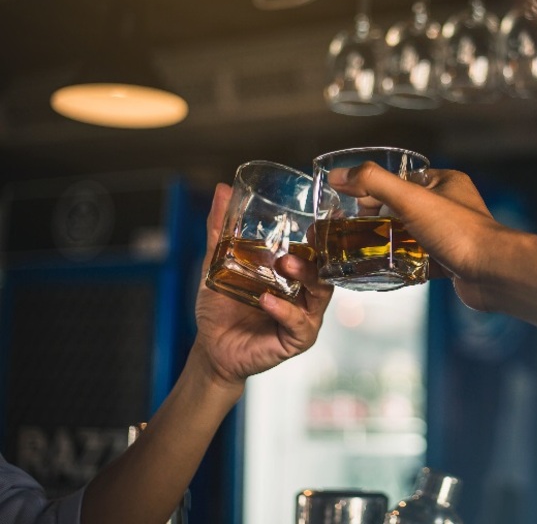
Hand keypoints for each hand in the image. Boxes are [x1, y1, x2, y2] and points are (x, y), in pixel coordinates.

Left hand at [193, 184, 333, 389]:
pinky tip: (267, 300)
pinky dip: (284, 310)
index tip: (326, 216)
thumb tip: (223, 190)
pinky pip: (298, 323)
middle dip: (316, 255)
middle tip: (301, 240)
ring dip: (305, 276)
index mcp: (295, 274)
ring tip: (285, 264)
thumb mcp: (218, 264)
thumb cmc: (222, 307)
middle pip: (324, 270)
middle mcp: (306, 293)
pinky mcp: (296, 339)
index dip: (324, 235)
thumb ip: (221, 230)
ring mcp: (304, 316)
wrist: (210, 347)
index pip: (318, 251)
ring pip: (319, 294)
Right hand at [327, 164, 506, 309]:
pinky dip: (400, 264)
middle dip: (377, 218)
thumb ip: (374, 183)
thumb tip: (339, 175)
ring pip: (409, 235)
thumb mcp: (411, 199)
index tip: (352, 202)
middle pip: (402, 208)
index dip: (375, 188)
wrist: (493, 274)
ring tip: (361, 249)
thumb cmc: (460, 232)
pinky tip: (382, 269)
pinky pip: (418, 260)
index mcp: (445, 183)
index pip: (402, 178)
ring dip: (387, 242)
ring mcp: (449, 236)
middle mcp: (449, 206)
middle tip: (353, 229)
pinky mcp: (449, 262)